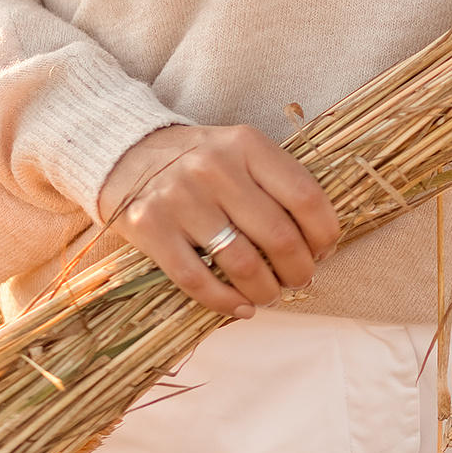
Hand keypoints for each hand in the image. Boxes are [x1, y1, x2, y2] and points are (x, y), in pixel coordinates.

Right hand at [97, 123, 340, 320]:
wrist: (127, 152)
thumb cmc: (200, 159)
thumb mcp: (240, 151)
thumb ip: (276, 182)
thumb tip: (318, 240)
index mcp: (246, 144)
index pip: (305, 195)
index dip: (324, 232)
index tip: (324, 250)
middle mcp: (215, 168)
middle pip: (278, 235)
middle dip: (299, 270)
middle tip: (300, 280)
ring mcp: (181, 198)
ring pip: (241, 263)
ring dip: (265, 291)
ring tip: (270, 294)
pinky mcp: (151, 228)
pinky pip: (197, 280)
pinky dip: (226, 302)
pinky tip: (241, 308)